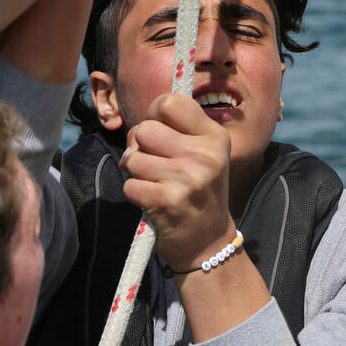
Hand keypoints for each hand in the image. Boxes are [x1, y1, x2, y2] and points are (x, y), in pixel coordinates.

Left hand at [119, 93, 234, 270]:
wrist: (208, 242)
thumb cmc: (198, 192)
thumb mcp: (202, 155)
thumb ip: (174, 131)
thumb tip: (138, 128)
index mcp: (215, 137)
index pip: (171, 102)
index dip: (155, 114)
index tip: (159, 131)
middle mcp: (204, 155)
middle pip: (145, 129)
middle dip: (141, 146)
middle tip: (156, 164)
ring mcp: (186, 178)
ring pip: (133, 157)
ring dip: (137, 172)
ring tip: (157, 184)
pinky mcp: (166, 201)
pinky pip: (130, 184)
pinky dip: (135, 194)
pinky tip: (154, 201)